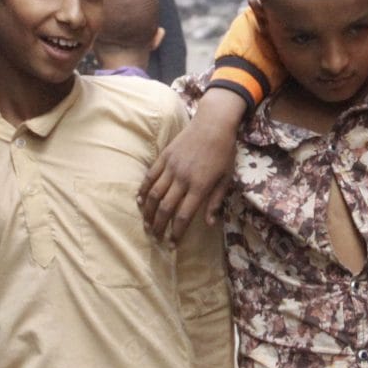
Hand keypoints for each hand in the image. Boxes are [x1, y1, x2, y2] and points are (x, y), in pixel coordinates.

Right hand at [138, 88, 245, 242]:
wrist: (213, 123)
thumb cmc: (224, 151)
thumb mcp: (227, 177)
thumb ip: (216, 200)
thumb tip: (210, 223)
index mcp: (200, 185)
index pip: (184, 215)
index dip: (176, 232)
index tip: (173, 244)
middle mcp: (183, 178)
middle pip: (166, 208)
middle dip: (159, 226)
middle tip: (156, 238)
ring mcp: (171, 166)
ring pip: (154, 194)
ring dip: (148, 212)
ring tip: (146, 224)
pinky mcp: (164, 156)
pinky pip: (150, 176)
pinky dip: (143, 190)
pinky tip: (140, 201)